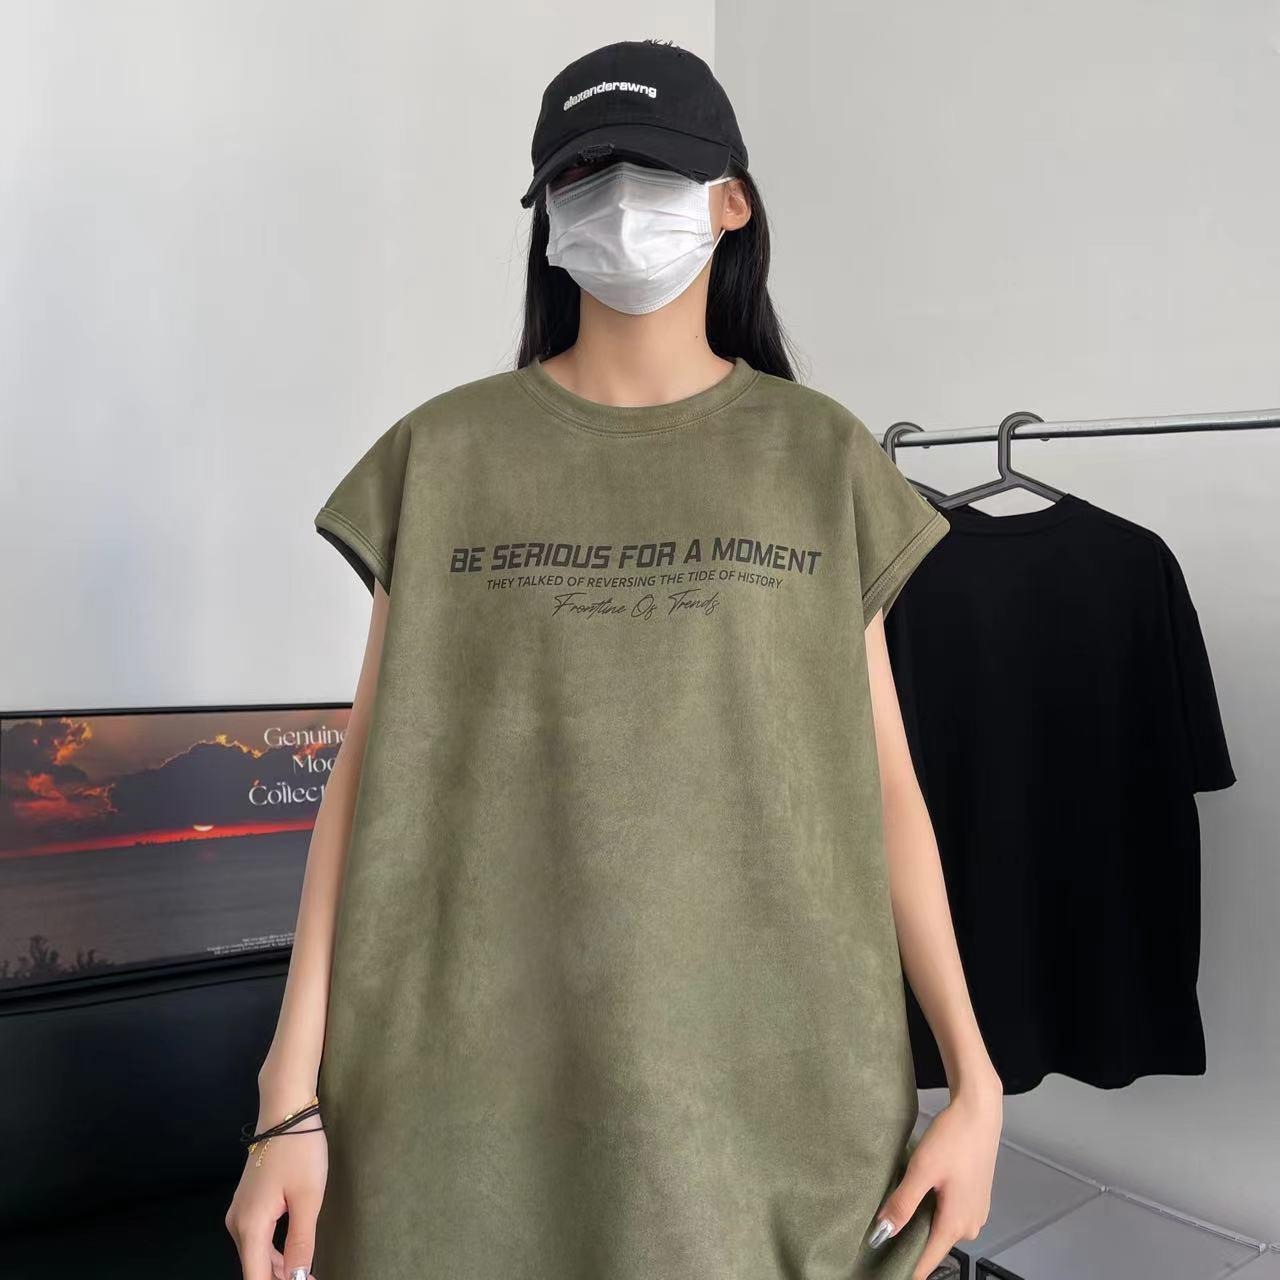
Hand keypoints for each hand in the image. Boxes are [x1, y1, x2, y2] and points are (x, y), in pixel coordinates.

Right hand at [225, 1094, 328, 1279]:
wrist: (285, 1111)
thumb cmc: (299, 1151)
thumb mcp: (308, 1198)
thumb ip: (301, 1242)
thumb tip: (298, 1277)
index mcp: (250, 1226)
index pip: (256, 1278)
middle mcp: (237, 1223)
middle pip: (254, 1269)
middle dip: (281, 1279)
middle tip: (312, 1279)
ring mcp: (240, 1212)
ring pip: (255, 1255)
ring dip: (278, 1269)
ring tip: (306, 1272)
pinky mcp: (248, 1203)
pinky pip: (257, 1238)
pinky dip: (273, 1252)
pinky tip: (293, 1254)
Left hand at [870, 1072, 1002, 1279]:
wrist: (979, 1112)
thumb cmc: (953, 1138)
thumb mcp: (922, 1170)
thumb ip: (903, 1204)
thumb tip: (882, 1234)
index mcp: (956, 1224)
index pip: (928, 1261)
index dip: (907, 1269)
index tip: (886, 1271)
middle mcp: (970, 1226)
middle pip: (934, 1245)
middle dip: (909, 1243)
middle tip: (881, 1235)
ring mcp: (975, 1213)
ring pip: (941, 1228)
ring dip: (921, 1223)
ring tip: (895, 1212)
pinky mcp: (975, 1199)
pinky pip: (949, 1215)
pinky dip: (932, 1211)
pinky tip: (918, 1196)